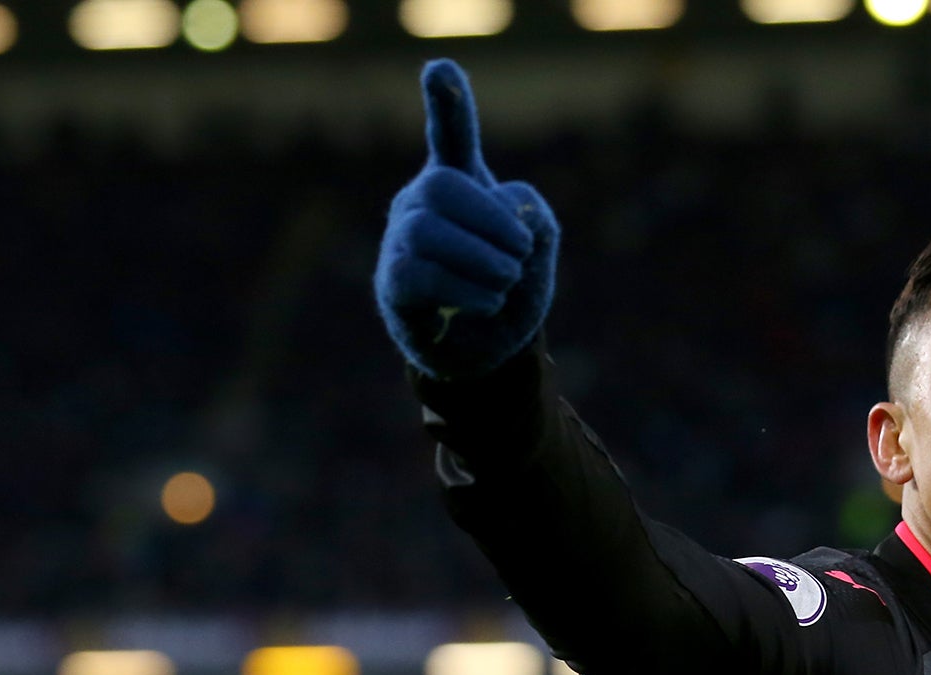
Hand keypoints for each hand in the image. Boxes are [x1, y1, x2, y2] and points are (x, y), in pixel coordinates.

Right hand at [374, 59, 559, 379]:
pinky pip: (421, 274)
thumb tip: (509, 205)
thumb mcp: (538, 250)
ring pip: (430, 232)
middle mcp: (420, 203)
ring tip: (507, 281)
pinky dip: (467, 289)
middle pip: (444, 187)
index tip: (441, 69)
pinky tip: (489, 302)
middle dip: (492, 221)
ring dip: (483, 260)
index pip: (450, 136)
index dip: (448, 104)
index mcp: (459, 184)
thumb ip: (535, 216)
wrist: (488, 350)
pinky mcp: (393, 283)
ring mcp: (400, 241)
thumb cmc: (507, 287)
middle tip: (521, 253)